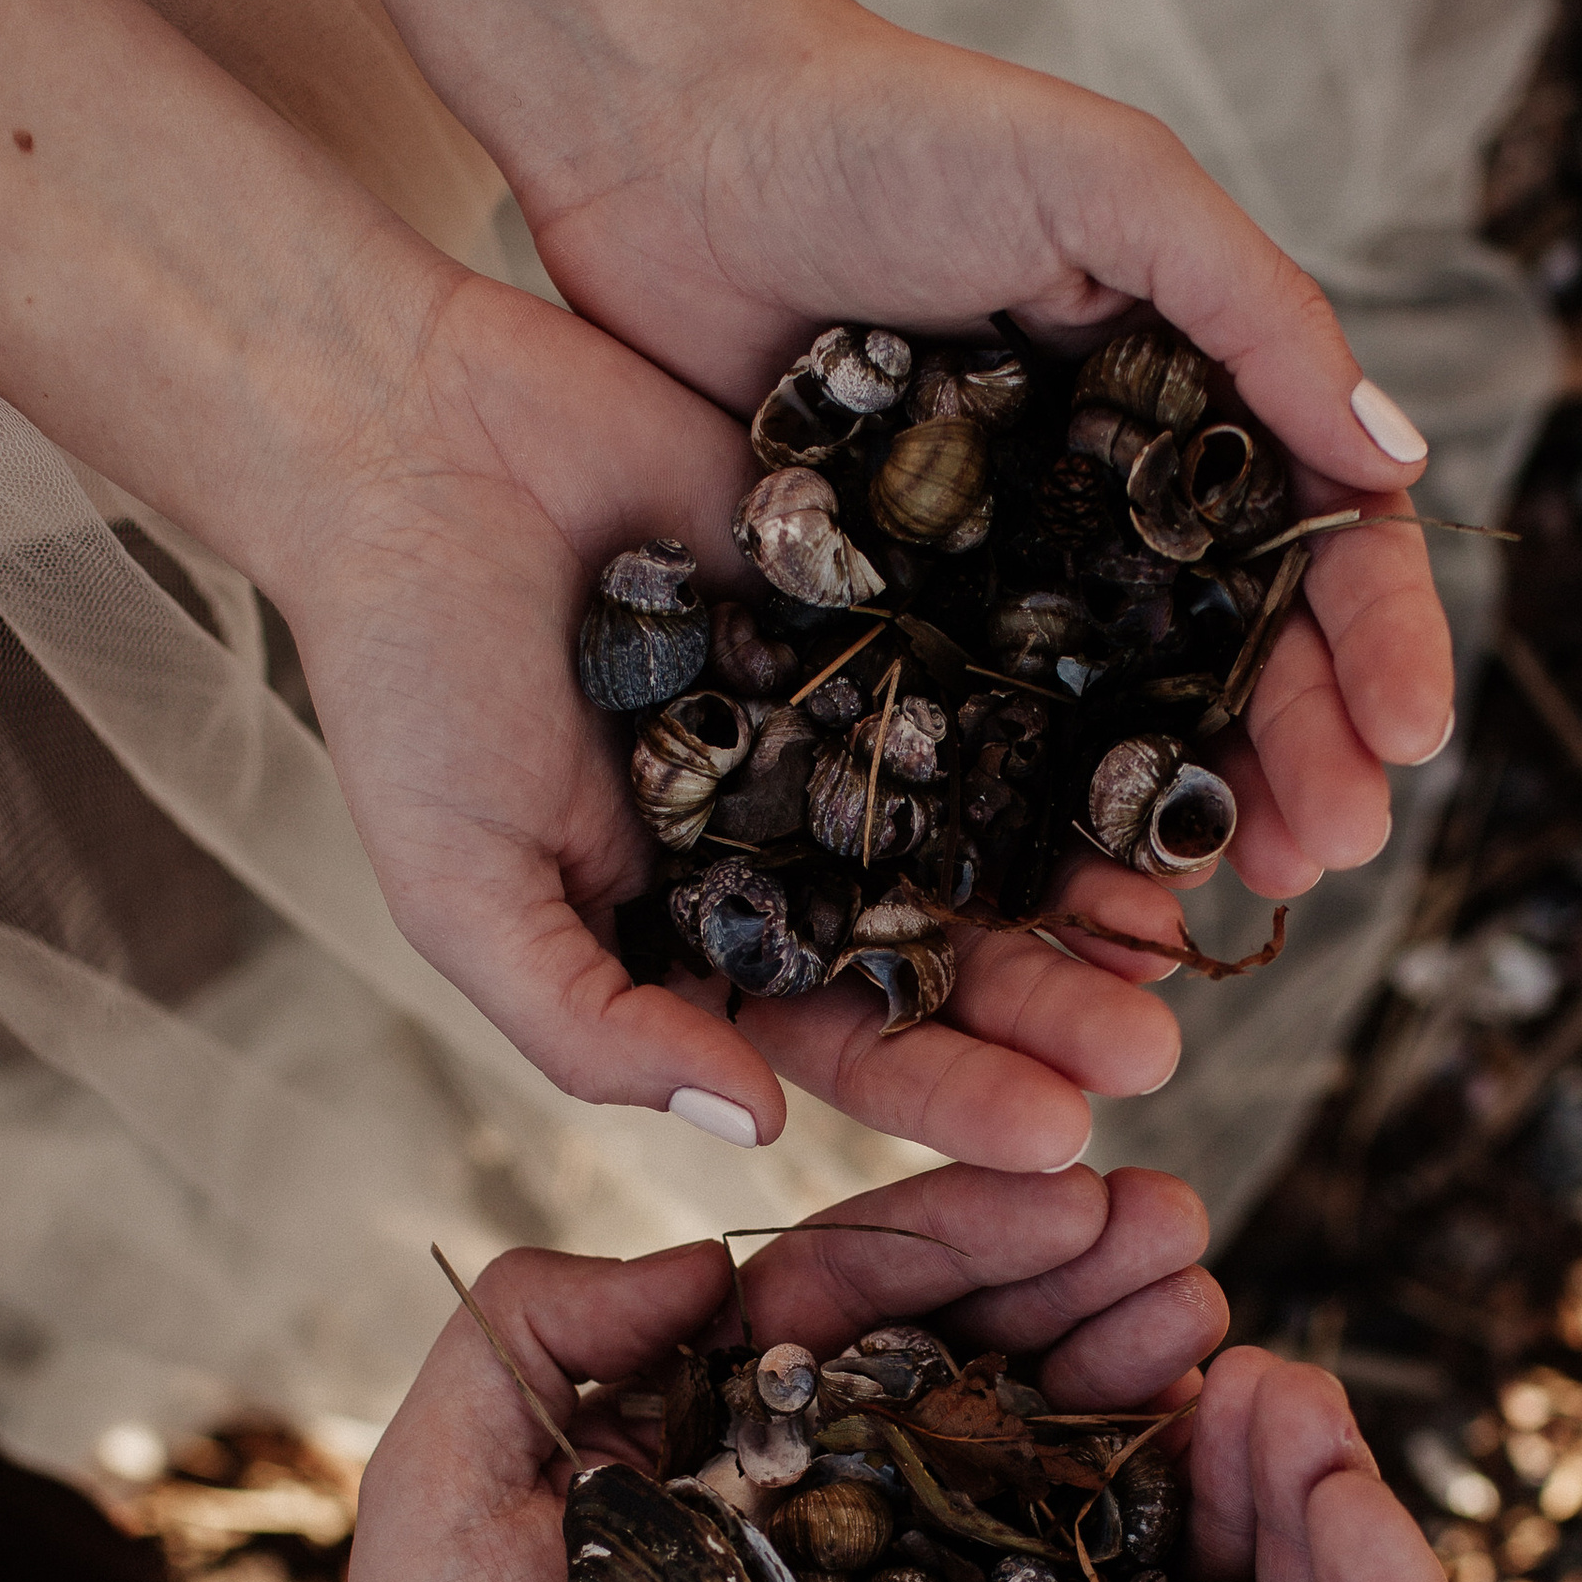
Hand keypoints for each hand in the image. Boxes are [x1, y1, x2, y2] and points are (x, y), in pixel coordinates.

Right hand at [271, 264, 1182, 1163]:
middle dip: (1050, 1010)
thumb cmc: (404, 681)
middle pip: (950, 948)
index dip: (950, 1096)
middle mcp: (796, 844)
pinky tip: (1162, 764)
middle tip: (1156, 1058)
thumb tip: (752, 1127)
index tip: (1056, 1140)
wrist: (407, 441)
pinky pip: (1001, 670)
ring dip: (1087, 886)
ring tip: (1177, 934)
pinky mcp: (890, 595)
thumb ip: (593, 1022)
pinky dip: (1080, 722)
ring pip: (995, 822)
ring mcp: (851, 722)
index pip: (847, 1042)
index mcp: (704, 934)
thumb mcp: (467, 888)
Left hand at [288, 1162, 1227, 1581]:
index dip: (962, 1233)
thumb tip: (707, 1256)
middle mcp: (803, 1501)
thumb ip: (527, 1338)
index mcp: (697, 1428)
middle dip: (1076, 1289)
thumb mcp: (433, 1501)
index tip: (1073, 1189)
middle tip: (1185, 1237)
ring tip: (1211, 1328)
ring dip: (1120, 1386)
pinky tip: (1203, 1476)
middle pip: (962, 1362)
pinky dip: (1123, 1545)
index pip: (848, 1296)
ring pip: (1020, 1469)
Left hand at [524, 0, 1456, 904]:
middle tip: (1332, 847)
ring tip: (1233, 894)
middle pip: (1245, 660)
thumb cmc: (896, 127)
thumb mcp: (1108, 182)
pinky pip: (982, 741)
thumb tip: (1401, 464)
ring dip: (1193, 813)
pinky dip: (1037, 820)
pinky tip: (1077, 889)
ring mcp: (1006, 573)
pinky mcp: (892, 622)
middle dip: (1306, 757)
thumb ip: (1258, 312)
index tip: (1412, 739)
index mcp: (1192, 404)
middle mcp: (1112, 505)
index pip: (1325, 543)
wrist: (668, 140)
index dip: (1380, 644)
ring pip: (1128, 723)